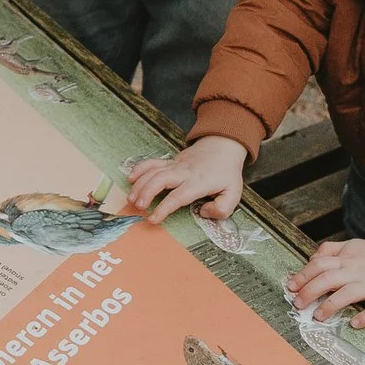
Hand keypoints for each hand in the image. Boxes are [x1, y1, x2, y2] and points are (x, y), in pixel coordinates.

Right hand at [128, 136, 248, 222]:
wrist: (223, 145)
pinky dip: (140, 168)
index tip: (153, 219)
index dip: (164, 208)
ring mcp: (175, 164)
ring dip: (140, 184)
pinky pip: (152, 162)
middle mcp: (184, 172)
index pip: (178, 196)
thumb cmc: (226, 172)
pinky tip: (131, 178)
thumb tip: (203, 212)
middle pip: (160, 180)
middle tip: (138, 207)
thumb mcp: (234, 193)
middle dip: (146, 192)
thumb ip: (221, 209)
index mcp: (198, 182)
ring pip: (153, 171)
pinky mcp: (170, 161)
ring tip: (131, 199)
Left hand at [286, 237, 364, 329]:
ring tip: (318, 316)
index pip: (319, 265)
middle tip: (298, 304)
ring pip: (348, 294)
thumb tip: (311, 258)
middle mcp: (357, 270)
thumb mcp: (352, 245)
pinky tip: (354, 324)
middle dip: (310, 292)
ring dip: (331, 306)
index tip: (290, 287)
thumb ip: (331, 250)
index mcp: (347, 259)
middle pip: (328, 279)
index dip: (303, 275)